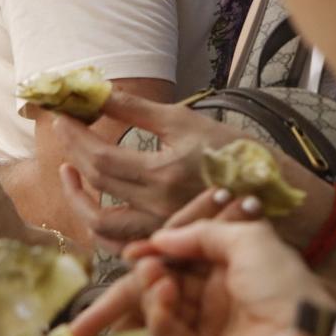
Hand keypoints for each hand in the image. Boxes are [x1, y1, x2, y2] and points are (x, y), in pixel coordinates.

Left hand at [44, 92, 243, 251]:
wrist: (273, 191)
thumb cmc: (234, 151)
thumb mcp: (185, 121)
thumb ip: (137, 109)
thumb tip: (99, 90)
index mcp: (162, 174)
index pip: (100, 157)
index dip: (74, 135)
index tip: (62, 115)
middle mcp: (156, 207)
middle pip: (97, 184)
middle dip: (72, 153)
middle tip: (65, 131)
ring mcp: (160, 228)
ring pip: (101, 224)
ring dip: (77, 197)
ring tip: (70, 171)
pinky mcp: (165, 238)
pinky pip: (121, 245)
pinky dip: (101, 227)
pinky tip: (95, 206)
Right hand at [119, 219, 327, 335]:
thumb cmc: (284, 286)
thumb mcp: (250, 241)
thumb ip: (204, 233)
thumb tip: (163, 237)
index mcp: (232, 263)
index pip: (184, 253)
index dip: (159, 251)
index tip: (134, 251)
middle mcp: (218, 293)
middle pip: (169, 281)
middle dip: (150, 275)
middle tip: (143, 270)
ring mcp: (210, 325)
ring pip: (165, 308)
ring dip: (155, 295)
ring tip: (159, 284)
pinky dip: (161, 321)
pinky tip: (165, 306)